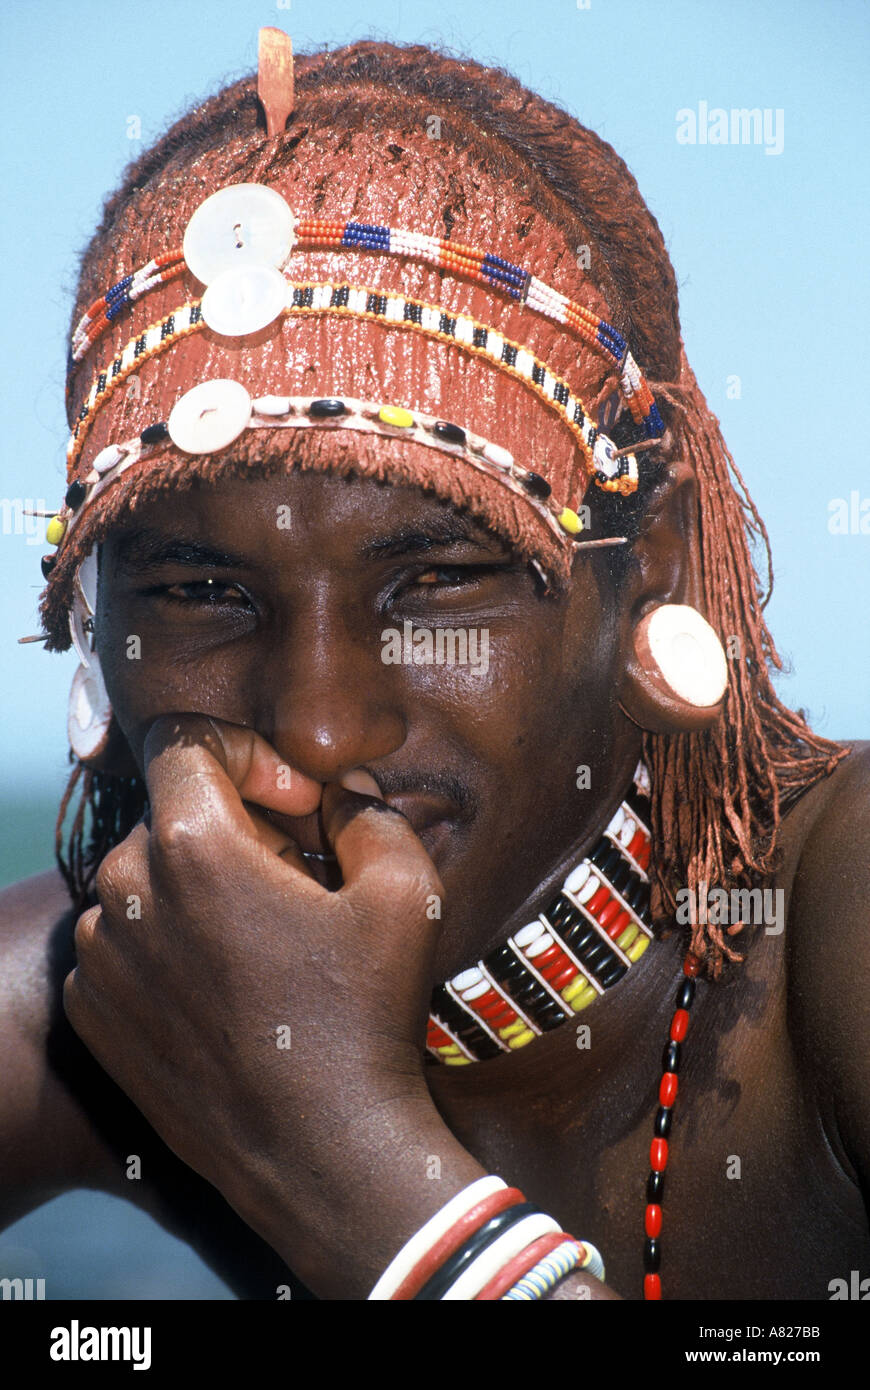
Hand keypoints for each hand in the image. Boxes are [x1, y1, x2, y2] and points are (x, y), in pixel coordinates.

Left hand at [63, 713, 470, 1295]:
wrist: (319, 1152)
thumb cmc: (362, 1019)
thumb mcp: (406, 892)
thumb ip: (368, 810)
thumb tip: (338, 791)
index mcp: (191, 847)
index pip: (185, 742)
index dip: (249, 756)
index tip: (295, 806)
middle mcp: (125, 893)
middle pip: (169, 812)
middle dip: (233, 826)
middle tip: (297, 879)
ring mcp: (102, 958)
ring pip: (144, 879)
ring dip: (198, 886)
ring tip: (263, 938)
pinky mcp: (95, 1014)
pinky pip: (125, 942)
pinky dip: (168, 944)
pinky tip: (229, 985)